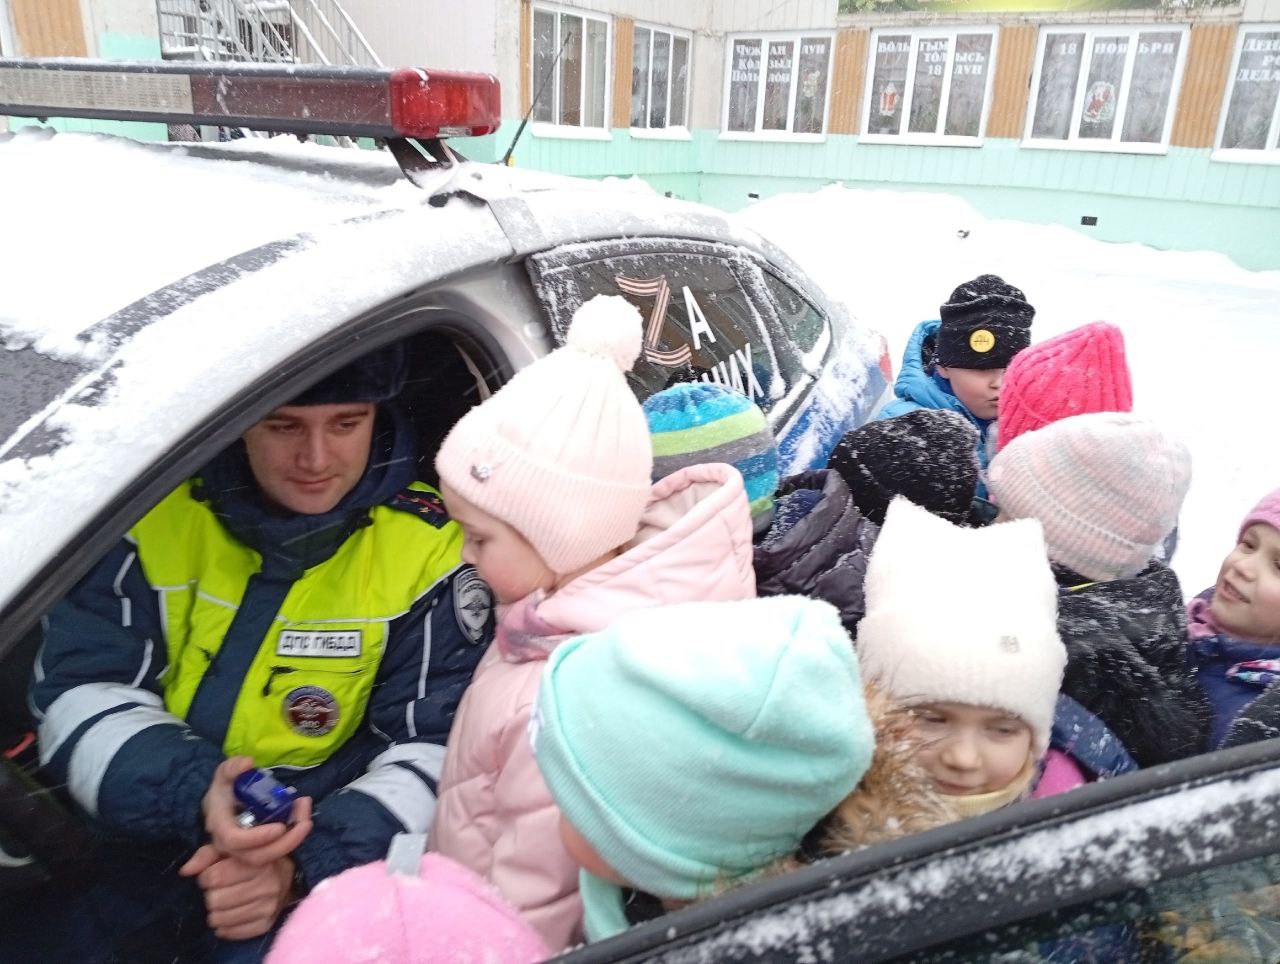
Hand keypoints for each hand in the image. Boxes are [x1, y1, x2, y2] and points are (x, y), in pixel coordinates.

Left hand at [181, 850, 296, 940]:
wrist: (286, 875)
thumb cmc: (250, 860)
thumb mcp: (230, 849)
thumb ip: (207, 855)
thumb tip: (186, 871)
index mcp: (258, 862)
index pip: (215, 877)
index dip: (206, 877)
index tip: (212, 874)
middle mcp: (267, 884)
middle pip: (215, 900)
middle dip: (212, 894)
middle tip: (220, 889)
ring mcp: (269, 906)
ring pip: (220, 919)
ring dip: (216, 911)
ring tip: (224, 902)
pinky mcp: (267, 923)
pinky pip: (233, 933)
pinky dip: (225, 927)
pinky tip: (229, 915)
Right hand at [200, 756, 312, 864]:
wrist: (225, 801)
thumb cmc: (226, 787)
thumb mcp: (226, 772)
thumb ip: (233, 767)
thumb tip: (247, 763)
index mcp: (220, 825)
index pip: (234, 840)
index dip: (257, 838)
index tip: (279, 827)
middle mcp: (229, 845)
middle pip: (255, 856)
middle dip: (284, 843)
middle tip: (306, 823)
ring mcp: (243, 851)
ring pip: (267, 859)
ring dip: (292, 841)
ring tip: (306, 819)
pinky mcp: (257, 851)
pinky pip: (274, 853)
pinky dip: (291, 841)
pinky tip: (302, 822)